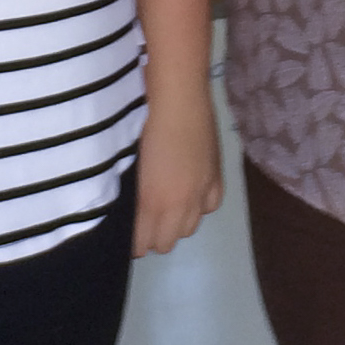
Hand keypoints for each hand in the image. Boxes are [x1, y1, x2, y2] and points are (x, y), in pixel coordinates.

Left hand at [133, 82, 222, 256]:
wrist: (178, 99)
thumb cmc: (141, 124)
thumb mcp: (129, 167)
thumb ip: (131, 196)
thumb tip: (129, 212)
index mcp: (151, 203)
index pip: (141, 245)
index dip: (133, 242)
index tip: (127, 232)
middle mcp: (179, 205)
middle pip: (166, 244)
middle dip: (154, 236)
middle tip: (145, 219)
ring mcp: (201, 193)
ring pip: (189, 230)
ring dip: (177, 223)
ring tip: (168, 205)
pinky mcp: (216, 178)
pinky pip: (210, 208)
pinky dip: (199, 206)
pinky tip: (191, 192)